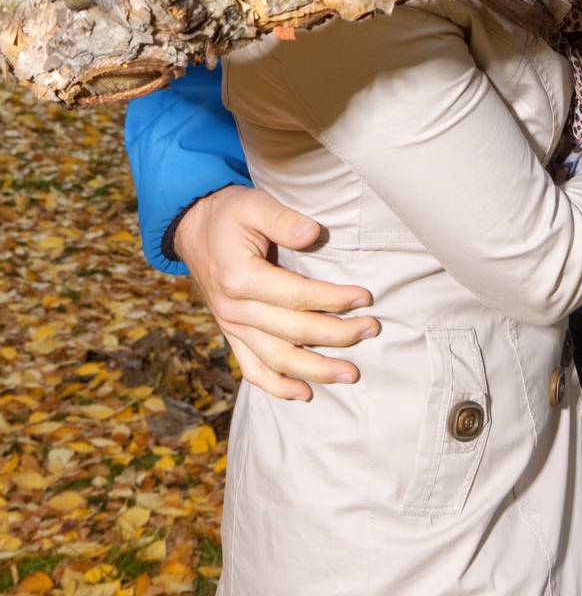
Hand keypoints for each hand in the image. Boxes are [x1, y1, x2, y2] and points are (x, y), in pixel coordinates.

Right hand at [174, 186, 380, 401]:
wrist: (192, 228)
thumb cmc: (229, 213)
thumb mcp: (254, 204)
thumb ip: (283, 219)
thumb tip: (313, 233)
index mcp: (240, 278)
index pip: (296, 296)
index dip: (333, 299)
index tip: (365, 298)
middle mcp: (234, 309)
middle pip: (293, 332)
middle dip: (337, 335)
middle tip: (372, 329)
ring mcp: (232, 326)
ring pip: (276, 359)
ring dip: (315, 370)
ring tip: (350, 373)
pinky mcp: (232, 334)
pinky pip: (252, 369)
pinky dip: (277, 386)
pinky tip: (305, 393)